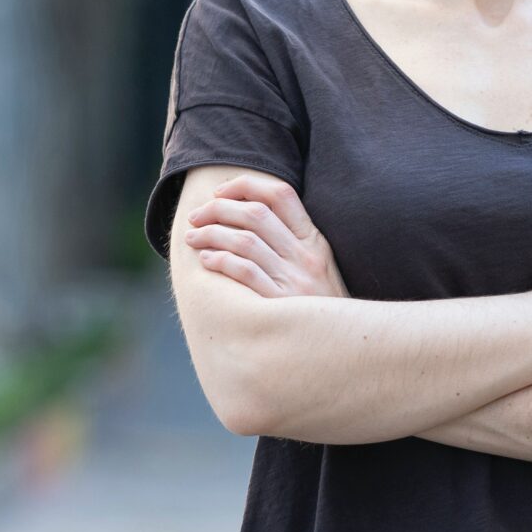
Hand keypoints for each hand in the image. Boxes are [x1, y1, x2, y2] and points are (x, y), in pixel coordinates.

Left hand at [182, 173, 347, 299]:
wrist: (338, 345)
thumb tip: (251, 214)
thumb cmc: (319, 307)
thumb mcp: (319, 267)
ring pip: (245, 240)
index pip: (281, 194)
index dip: (246, 185)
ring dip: (211, 234)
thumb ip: (293, 241)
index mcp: (314, 241)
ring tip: (193, 238)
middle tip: (196, 217)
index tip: (220, 193)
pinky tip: (206, 260)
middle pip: (256, 213)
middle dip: (218, 209)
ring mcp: (293, 280)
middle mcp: (305, 256)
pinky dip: (221, 260)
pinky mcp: (279, 303)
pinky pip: (245, 271)